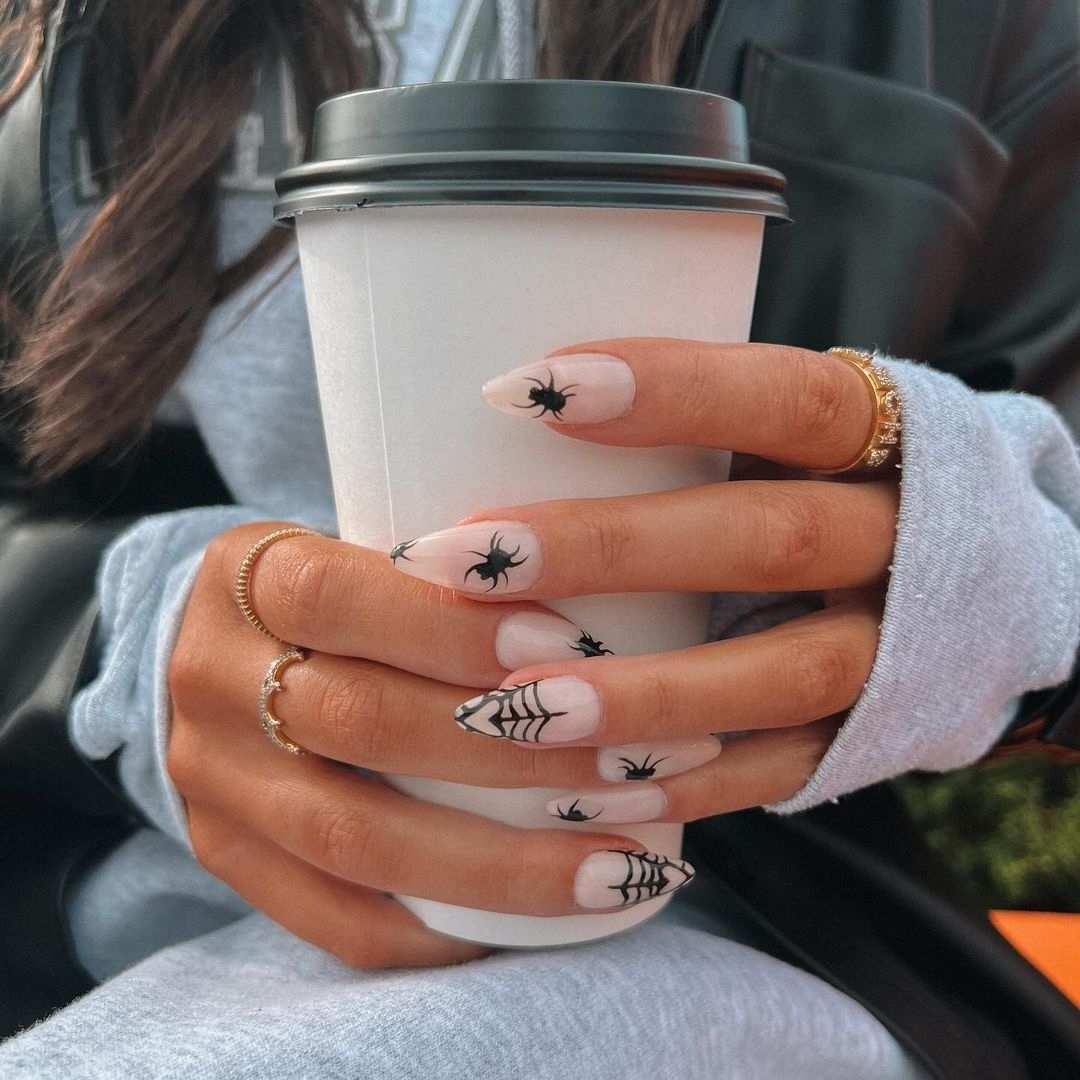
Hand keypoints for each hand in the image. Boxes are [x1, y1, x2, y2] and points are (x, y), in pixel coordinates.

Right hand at [168, 521, 700, 968]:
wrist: (225, 650)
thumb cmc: (338, 591)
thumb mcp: (365, 543)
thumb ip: (451, 570)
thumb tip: (614, 610)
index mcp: (246, 576)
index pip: (335, 594)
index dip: (452, 626)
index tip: (573, 647)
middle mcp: (212, 677)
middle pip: (356, 721)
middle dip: (508, 750)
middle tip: (630, 765)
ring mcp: (211, 778)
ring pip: (351, 837)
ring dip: (497, 861)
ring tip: (615, 866)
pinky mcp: (227, 854)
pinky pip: (330, 918)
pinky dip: (436, 930)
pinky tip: (528, 927)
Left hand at [388, 339, 900, 823]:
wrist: (997, 580)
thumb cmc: (844, 482)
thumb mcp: (806, 430)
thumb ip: (707, 421)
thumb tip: (514, 408)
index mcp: (882, 438)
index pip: (787, 400)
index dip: (669, 390)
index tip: (526, 388)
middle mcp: (900, 542)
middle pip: (765, 539)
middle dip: (610, 549)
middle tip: (469, 558)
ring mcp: (896, 650)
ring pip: (782, 676)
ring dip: (646, 696)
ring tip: (517, 709)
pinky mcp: (874, 736)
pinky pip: (786, 771)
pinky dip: (689, 785)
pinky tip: (587, 795)